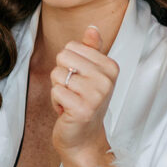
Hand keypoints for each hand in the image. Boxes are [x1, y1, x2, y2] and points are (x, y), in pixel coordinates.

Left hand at [50, 25, 118, 166]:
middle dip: (61, 75)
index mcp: (110, 67)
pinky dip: (56, 101)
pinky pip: (55, 91)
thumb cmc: (85, 103)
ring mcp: (95, 95)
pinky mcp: (82, 109)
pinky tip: (67, 111)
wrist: (84, 138)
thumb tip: (92, 28)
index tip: (79, 81)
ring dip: (58, 90)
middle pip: (63, 57)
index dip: (68, 65)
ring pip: (57, 74)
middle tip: (73, 92)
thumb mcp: (90, 74)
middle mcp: (106, 80)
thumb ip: (91, 50)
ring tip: (71, 102)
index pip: (71, 47)